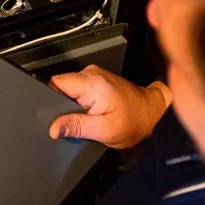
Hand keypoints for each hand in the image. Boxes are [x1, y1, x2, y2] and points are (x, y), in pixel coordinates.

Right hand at [48, 65, 171, 149]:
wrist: (154, 114)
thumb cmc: (135, 122)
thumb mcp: (104, 131)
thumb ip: (76, 126)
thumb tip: (54, 128)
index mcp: (92, 83)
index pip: (56, 83)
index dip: (51, 100)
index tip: (57, 115)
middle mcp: (92, 74)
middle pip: (61, 85)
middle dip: (62, 104)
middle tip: (78, 118)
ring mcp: (95, 75)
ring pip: (69, 87)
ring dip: (72, 103)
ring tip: (87, 115)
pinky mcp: (97, 79)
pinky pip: (78, 88)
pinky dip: (80, 101)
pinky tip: (92, 110)